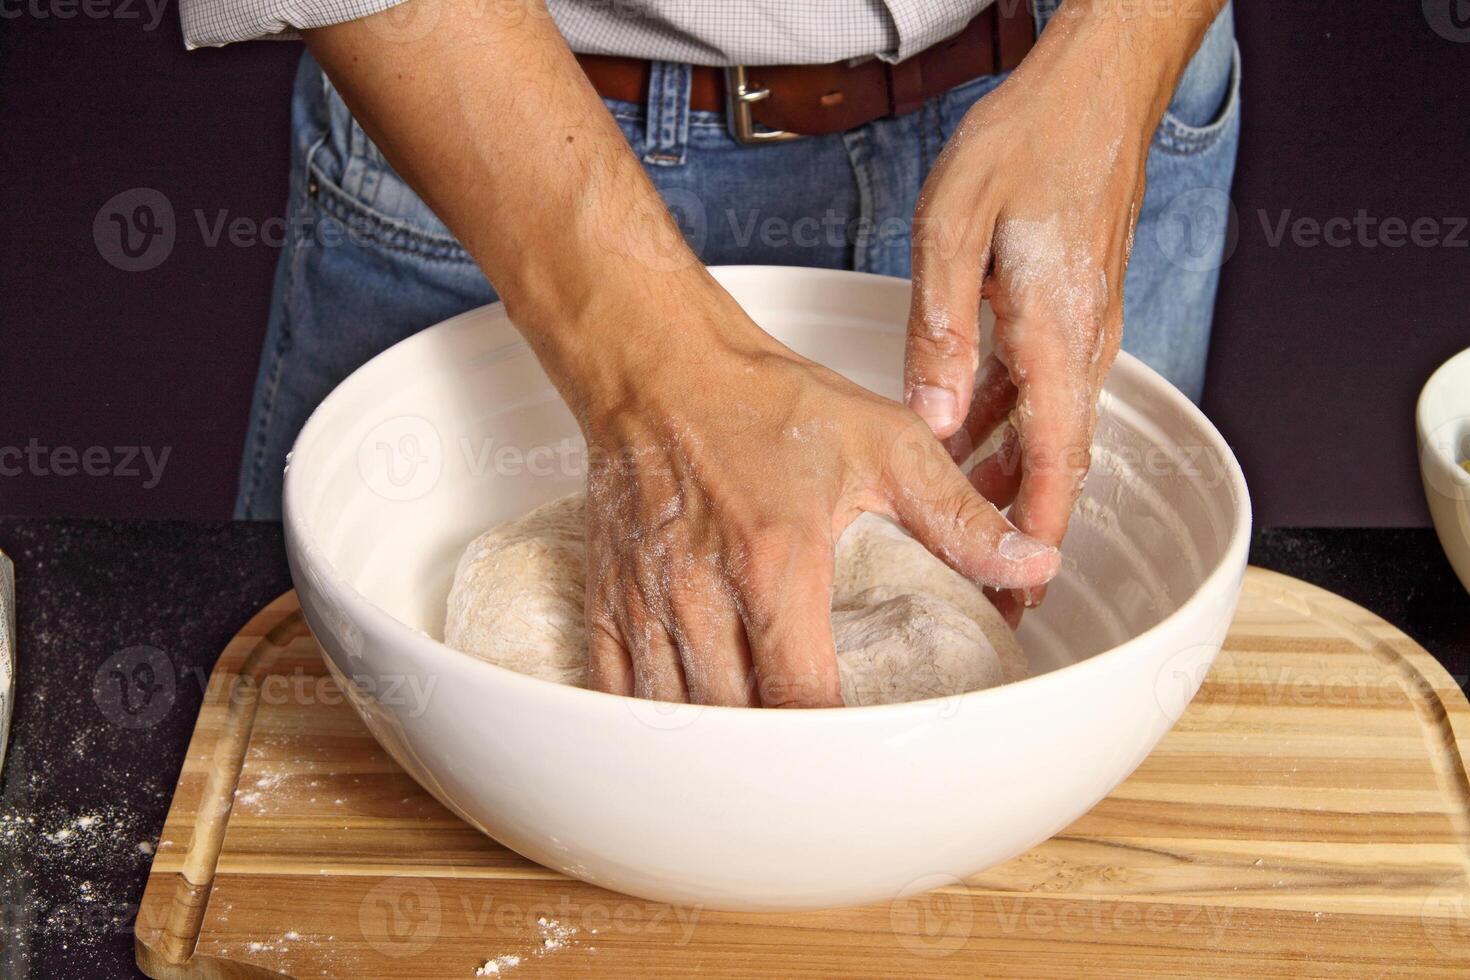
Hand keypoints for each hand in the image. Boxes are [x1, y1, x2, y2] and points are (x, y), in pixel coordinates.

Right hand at [549, 273, 1060, 706]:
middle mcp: (702, 594)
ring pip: (674, 714)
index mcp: (775, 565)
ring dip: (716, 739)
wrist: (660, 368)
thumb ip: (958, 515)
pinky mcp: (610, 594)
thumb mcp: (884, 444)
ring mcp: (648, 599)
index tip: (860, 755)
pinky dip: (648, 718)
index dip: (831, 745)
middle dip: (776, 754)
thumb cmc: (768, 403)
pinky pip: (615, 686)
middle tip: (814, 762)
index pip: (800, 698)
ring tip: (755, 753)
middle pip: (735, 721)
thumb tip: (1033, 563)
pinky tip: (682, 725)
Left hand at [904, 2, 1217, 623]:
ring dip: (1005, 483)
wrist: (1093, 89)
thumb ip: (942, 329)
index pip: (1053, 463)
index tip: (1016, 592)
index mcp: (1058, 334)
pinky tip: (961, 441)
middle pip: (1054, 462)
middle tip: (984, 590)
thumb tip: (933, 418)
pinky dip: (1003, 429)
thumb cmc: (1029, 141)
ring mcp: (1081, 329)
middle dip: (1019, 530)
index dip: (1031, 535)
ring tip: (961, 533)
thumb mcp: (955, 228)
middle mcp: (1081, 344)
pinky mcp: (1071, 311)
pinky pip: (1038, 391)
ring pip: (1045, 431)